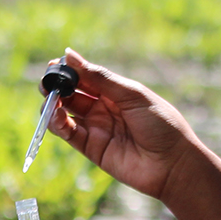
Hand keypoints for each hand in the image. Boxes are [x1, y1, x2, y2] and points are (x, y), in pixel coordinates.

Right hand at [48, 48, 201, 200]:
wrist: (173, 164)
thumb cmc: (161, 124)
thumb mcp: (132, 94)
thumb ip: (100, 77)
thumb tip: (69, 55)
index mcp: (115, 92)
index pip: (85, 77)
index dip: (68, 70)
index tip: (54, 65)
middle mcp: (103, 108)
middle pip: (71, 94)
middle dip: (57, 86)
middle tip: (47, 82)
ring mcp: (96, 128)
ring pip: (65, 113)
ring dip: (53, 105)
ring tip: (51, 99)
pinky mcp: (91, 148)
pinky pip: (68, 133)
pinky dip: (57, 124)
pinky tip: (56, 115)